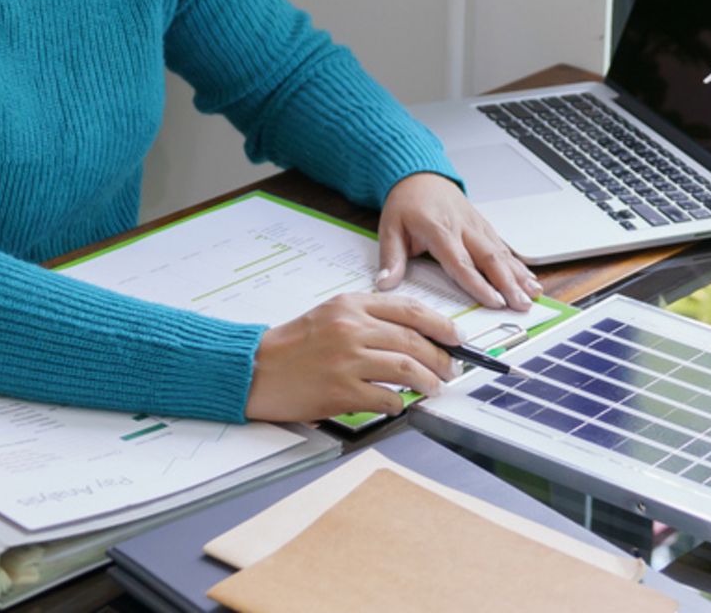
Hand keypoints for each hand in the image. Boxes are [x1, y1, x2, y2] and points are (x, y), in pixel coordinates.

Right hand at [243, 293, 459, 421]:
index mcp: (350, 305)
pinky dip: (399, 403)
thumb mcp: (331, 315)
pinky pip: (386, 398)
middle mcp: (350, 328)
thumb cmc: (293, 346)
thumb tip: (414, 335)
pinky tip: (399, 404)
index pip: (410, 310)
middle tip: (451, 369)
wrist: (254, 369)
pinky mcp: (340, 391)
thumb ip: (369, 318)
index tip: (457, 337)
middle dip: (441, 357)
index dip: (441, 325)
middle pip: (413, 341)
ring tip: (434, 388)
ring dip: (428, 381)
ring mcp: (346, 360)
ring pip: (406, 368)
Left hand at [375, 173, 539, 310]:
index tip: (493, 301)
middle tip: (522, 304)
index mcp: (439, 230)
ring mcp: (476, 226)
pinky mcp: (483, 226)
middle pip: (490, 258)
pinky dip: (518, 264)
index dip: (478, 284)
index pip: (461, 262)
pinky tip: (529, 279)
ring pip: (502, 252)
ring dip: (519, 275)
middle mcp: (463, 227)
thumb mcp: (389, 228)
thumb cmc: (406, 203)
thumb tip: (385, 284)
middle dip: (509, 283)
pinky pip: (504, 246)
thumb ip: (391, 258)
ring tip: (533, 295)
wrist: (419, 175)